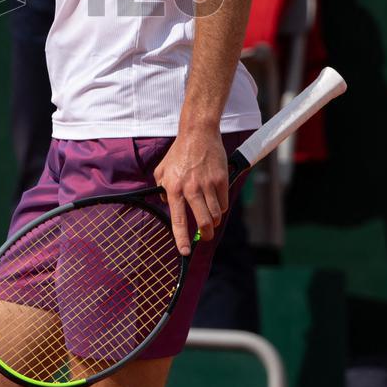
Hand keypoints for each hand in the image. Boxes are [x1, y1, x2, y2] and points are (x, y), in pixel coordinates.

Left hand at [153, 126, 228, 255]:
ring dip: (214, 221)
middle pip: (204, 222)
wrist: (198, 133)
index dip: (181, 239)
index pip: (178, 219)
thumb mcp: (162, 170)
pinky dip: (221, 207)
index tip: (185, 252)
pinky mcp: (221, 179)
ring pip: (216, 215)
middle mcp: (191, 188)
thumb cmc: (179, 152)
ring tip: (210, 218)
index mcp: (174, 188)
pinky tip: (216, 201)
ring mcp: (208, 184)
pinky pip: (224, 203)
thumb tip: (167, 204)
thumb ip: (162, 189)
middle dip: (206, 234)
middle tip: (205, 236)